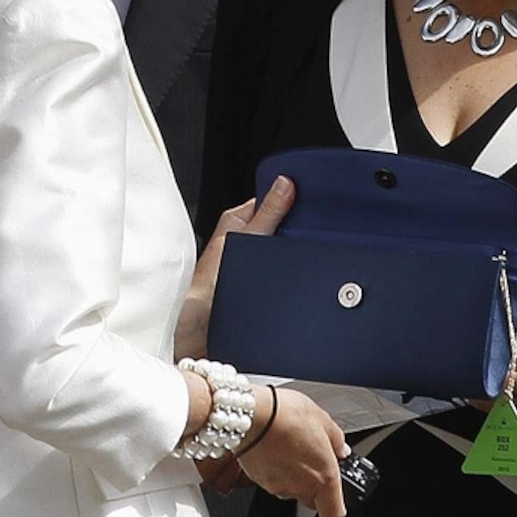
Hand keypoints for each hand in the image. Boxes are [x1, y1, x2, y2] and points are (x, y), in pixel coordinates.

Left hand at [177, 176, 294, 358]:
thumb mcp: (243, 241)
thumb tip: (283, 183)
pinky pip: (282, 276)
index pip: (267, 200)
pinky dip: (293, 277)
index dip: (288, 196)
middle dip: (296, 228)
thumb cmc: (205, 289)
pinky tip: (303, 280)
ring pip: (282, 252)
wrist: (199, 333)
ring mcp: (252, 267)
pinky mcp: (259, 289)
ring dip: (295, 256)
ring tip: (311, 255)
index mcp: (236, 224)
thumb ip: (266, 214)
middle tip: (318, 228)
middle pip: (278, 227)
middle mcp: (243, 243)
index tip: (310, 192)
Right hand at [235, 386, 351, 516]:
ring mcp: (277, 485)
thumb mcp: (322, 419)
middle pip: (311, 500)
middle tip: (310, 459)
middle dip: (312, 485)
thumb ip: (336, 439)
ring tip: (287, 446)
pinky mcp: (257, 478)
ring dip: (291, 474)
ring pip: (289, 488)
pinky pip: (270, 479)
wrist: (250, 413)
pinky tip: (272, 446)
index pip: (334, 513)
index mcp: (324, 477)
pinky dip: (273, 468)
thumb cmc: (286, 414)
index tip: (334, 491)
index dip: (335, 505)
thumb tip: (340, 449)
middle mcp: (301, 487)